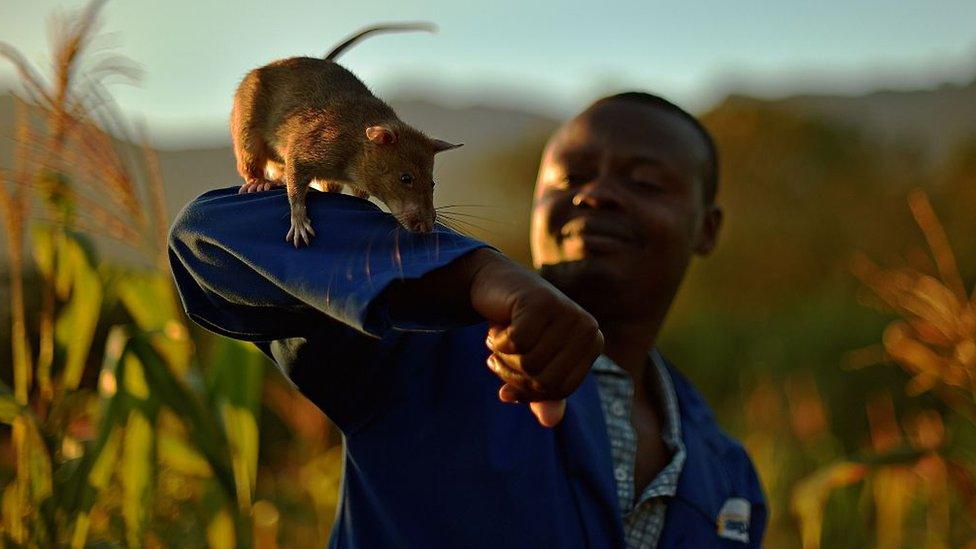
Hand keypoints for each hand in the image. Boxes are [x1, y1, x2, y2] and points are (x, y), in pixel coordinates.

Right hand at [467, 250, 603, 426]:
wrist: (496, 283)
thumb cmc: (519, 326)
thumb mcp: (533, 363)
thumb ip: (543, 395)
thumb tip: (551, 422)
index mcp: (592, 343)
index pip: (559, 390)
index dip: (528, 390)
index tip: (512, 375)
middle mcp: (587, 326)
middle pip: (543, 379)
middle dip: (512, 374)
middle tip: (499, 356)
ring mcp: (566, 312)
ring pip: (529, 363)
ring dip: (502, 358)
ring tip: (499, 340)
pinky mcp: (541, 302)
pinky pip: (516, 344)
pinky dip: (497, 342)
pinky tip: (496, 326)